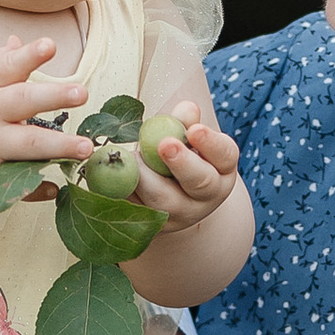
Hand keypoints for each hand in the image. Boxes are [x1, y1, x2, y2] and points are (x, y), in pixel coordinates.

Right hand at [0, 36, 93, 204]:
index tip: (50, 46)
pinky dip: (34, 189)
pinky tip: (53, 188)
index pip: (7, 66)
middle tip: (81, 93)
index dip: (29, 55)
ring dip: (59, 146)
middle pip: (23, 102)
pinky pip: (15, 182)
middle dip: (53, 96)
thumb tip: (17, 40)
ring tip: (85, 147)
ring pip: (27, 144)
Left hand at [128, 112, 241, 235]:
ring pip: (160, 199)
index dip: (210, 143)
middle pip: (199, 182)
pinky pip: (133, 207)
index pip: (224, 155)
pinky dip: (120, 190)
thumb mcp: (189, 140)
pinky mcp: (151, 226)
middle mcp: (206, 197)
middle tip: (165, 144)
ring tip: (129, 156)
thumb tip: (187, 109)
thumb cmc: (182, 157)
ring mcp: (178, 215)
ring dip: (143, 175)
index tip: (195, 130)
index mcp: (221, 170)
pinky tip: (110, 175)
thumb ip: (187, 122)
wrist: (171, 200)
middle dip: (182, 163)